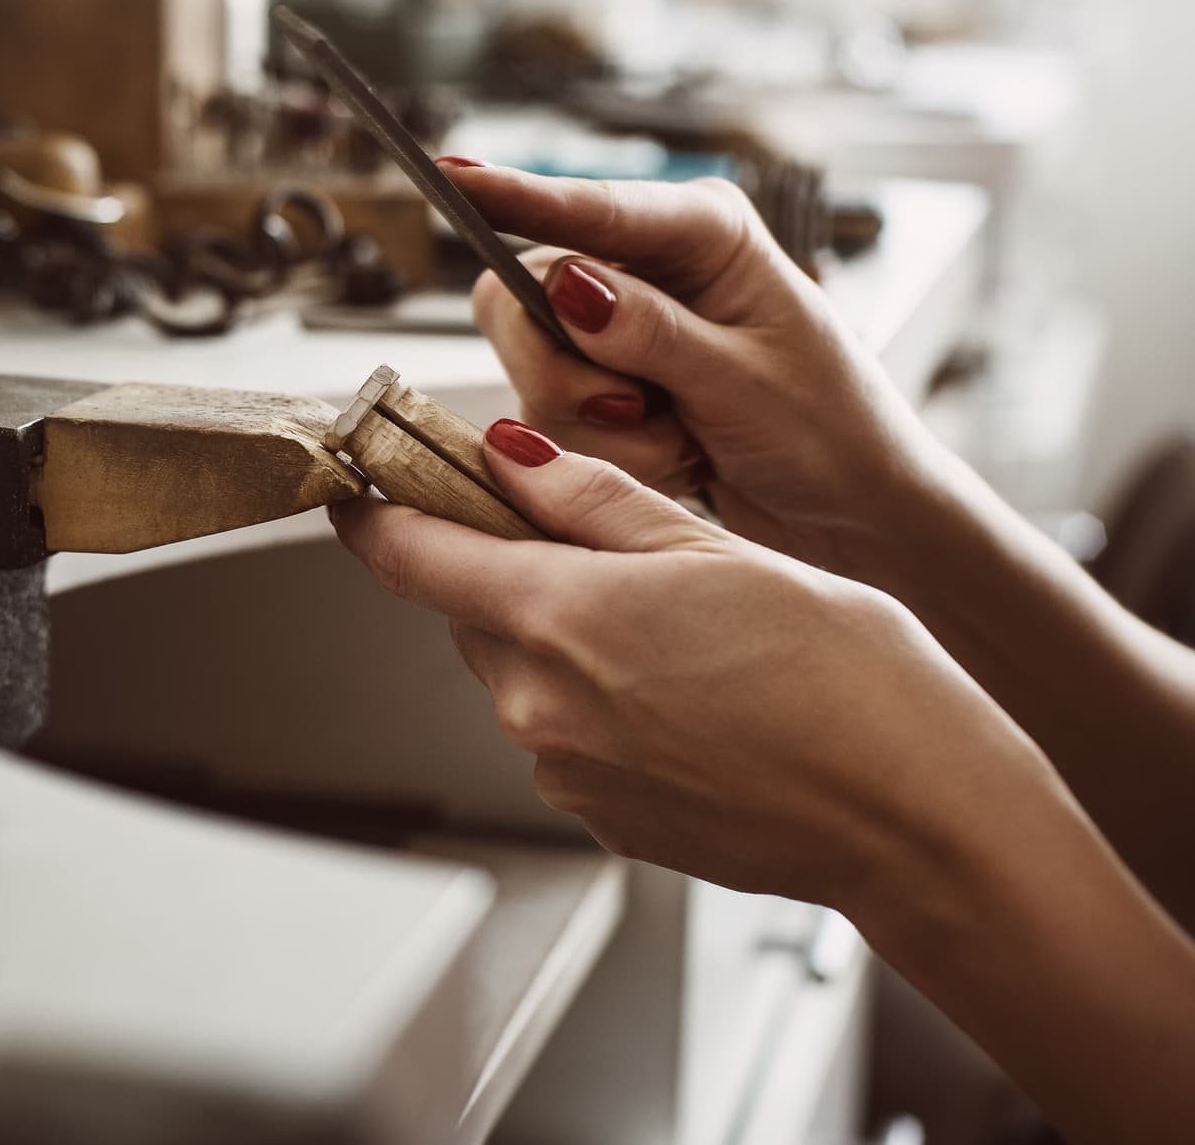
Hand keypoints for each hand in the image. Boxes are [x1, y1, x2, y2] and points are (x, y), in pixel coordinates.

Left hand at [330, 421, 1062, 909]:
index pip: (410, 555)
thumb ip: (595, 501)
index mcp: (556, 619)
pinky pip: (566, 736)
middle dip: (512, 570)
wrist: (912, 819)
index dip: (377, 512)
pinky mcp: (600, 818)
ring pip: (522, 674)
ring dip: (565, 639)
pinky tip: (690, 695)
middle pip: (472, 613)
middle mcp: (538, 706)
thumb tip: (507, 455)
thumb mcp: (717, 548)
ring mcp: (564, 772)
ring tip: (681, 632)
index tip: (362, 484)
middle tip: (604, 545)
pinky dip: (602, 703)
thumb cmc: (846, 680)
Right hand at [444, 161, 947, 572]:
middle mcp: (646, 267)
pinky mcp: (601, 385)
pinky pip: (548, 419)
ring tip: (682, 441)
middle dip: (568, 371)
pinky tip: (672, 456)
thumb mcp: (747, 379)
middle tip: (640, 411)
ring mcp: (616, 328)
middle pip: (525, 295)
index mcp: (700, 232)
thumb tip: (569, 284)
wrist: (853, 514)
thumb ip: (653, 333)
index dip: (513, 194)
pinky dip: (605, 455)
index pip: (585, 210)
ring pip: (531, 368)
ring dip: (599, 428)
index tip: (453, 175)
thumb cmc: (832, 431)